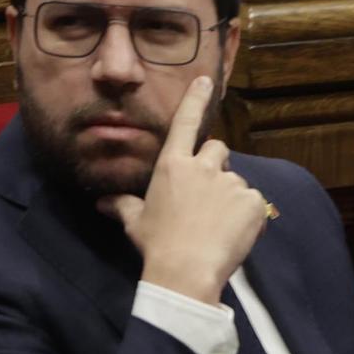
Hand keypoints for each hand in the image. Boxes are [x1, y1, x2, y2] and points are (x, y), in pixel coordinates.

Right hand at [98, 75, 268, 304]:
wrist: (187, 272)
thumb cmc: (157, 245)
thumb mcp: (135, 223)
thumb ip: (122, 206)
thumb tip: (100, 201)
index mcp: (173, 166)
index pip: (185, 122)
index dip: (195, 99)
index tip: (206, 80)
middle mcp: (202, 167)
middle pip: (217, 149)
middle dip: (215, 165)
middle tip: (207, 194)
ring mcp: (230, 183)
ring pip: (235, 180)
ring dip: (229, 196)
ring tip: (218, 224)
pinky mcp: (252, 202)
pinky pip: (253, 203)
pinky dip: (247, 215)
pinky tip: (234, 234)